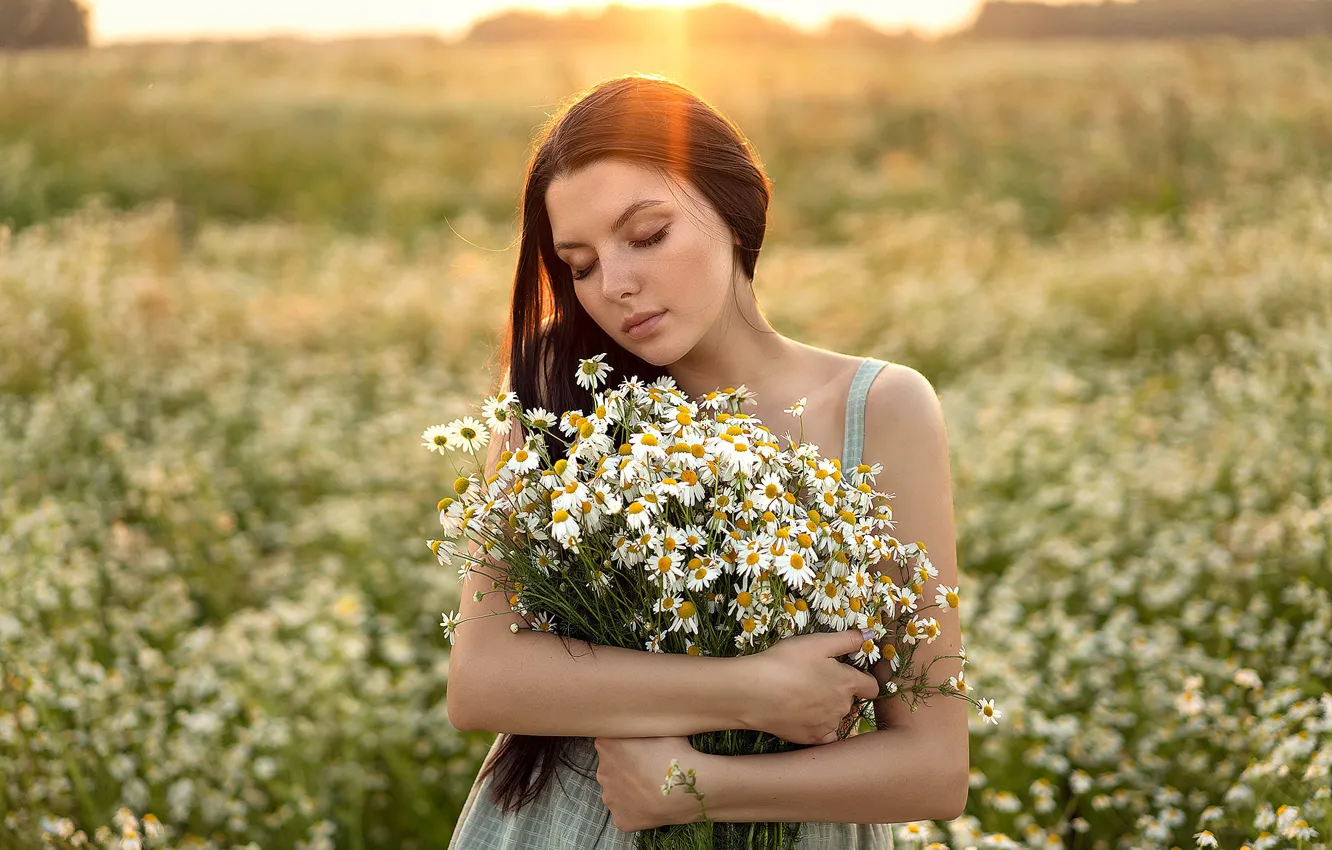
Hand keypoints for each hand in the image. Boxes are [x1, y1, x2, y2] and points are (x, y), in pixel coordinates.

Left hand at [593, 735, 707, 831]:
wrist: (686, 790)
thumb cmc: (674, 753)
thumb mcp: (659, 727)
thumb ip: (643, 724)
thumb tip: (645, 719)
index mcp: (607, 745)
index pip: (610, 742)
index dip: (627, 745)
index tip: (641, 749)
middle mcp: (602, 772)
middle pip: (612, 767)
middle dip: (626, 768)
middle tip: (650, 768)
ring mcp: (610, 798)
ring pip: (618, 791)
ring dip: (630, 790)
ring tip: (653, 788)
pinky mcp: (620, 819)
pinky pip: (627, 813)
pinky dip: (637, 810)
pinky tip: (653, 804)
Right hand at [741, 630, 882, 744]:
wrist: (754, 692)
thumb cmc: (786, 661)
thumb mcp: (817, 642)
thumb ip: (847, 639)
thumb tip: (870, 636)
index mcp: (848, 683)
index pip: (872, 687)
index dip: (863, 678)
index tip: (847, 672)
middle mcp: (843, 708)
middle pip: (850, 701)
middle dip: (839, 691)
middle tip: (814, 679)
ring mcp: (827, 726)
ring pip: (836, 717)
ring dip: (828, 709)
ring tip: (803, 696)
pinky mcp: (811, 739)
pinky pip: (823, 735)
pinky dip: (818, 727)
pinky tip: (803, 716)